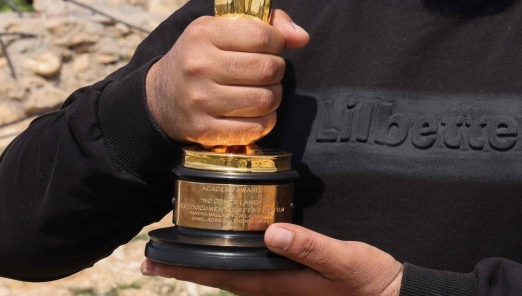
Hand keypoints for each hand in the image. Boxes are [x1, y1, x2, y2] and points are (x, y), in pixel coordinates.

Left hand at [141, 223, 402, 295]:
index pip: (224, 277)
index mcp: (281, 285)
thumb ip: (310, 247)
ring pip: (235, 280)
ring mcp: (284, 292)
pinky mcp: (294, 286)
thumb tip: (271, 232)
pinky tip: (229, 257)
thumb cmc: (371, 281)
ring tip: (180, 256)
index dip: (188, 269)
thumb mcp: (346, 261)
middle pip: (222, 280)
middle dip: (187, 270)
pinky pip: (253, 279)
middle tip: (150, 260)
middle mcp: (276, 292)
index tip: (155, 262)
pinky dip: (232, 268)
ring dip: (206, 268)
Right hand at [145, 9, 308, 146]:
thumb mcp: (223, 29)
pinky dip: (265, 121)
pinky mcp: (203, 130)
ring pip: (266, 100)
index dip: (277, 42)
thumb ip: (267, 24)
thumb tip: (302, 37)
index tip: (271, 47)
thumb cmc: (202, 57)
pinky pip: (255, 128)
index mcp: (204, 33)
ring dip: (273, 96)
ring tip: (262, 91)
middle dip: (277, 70)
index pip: (262, 36)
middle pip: (268, 69)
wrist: (160, 97)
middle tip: (267, 72)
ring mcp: (200, 100)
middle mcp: (199, 66)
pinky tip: (254, 112)